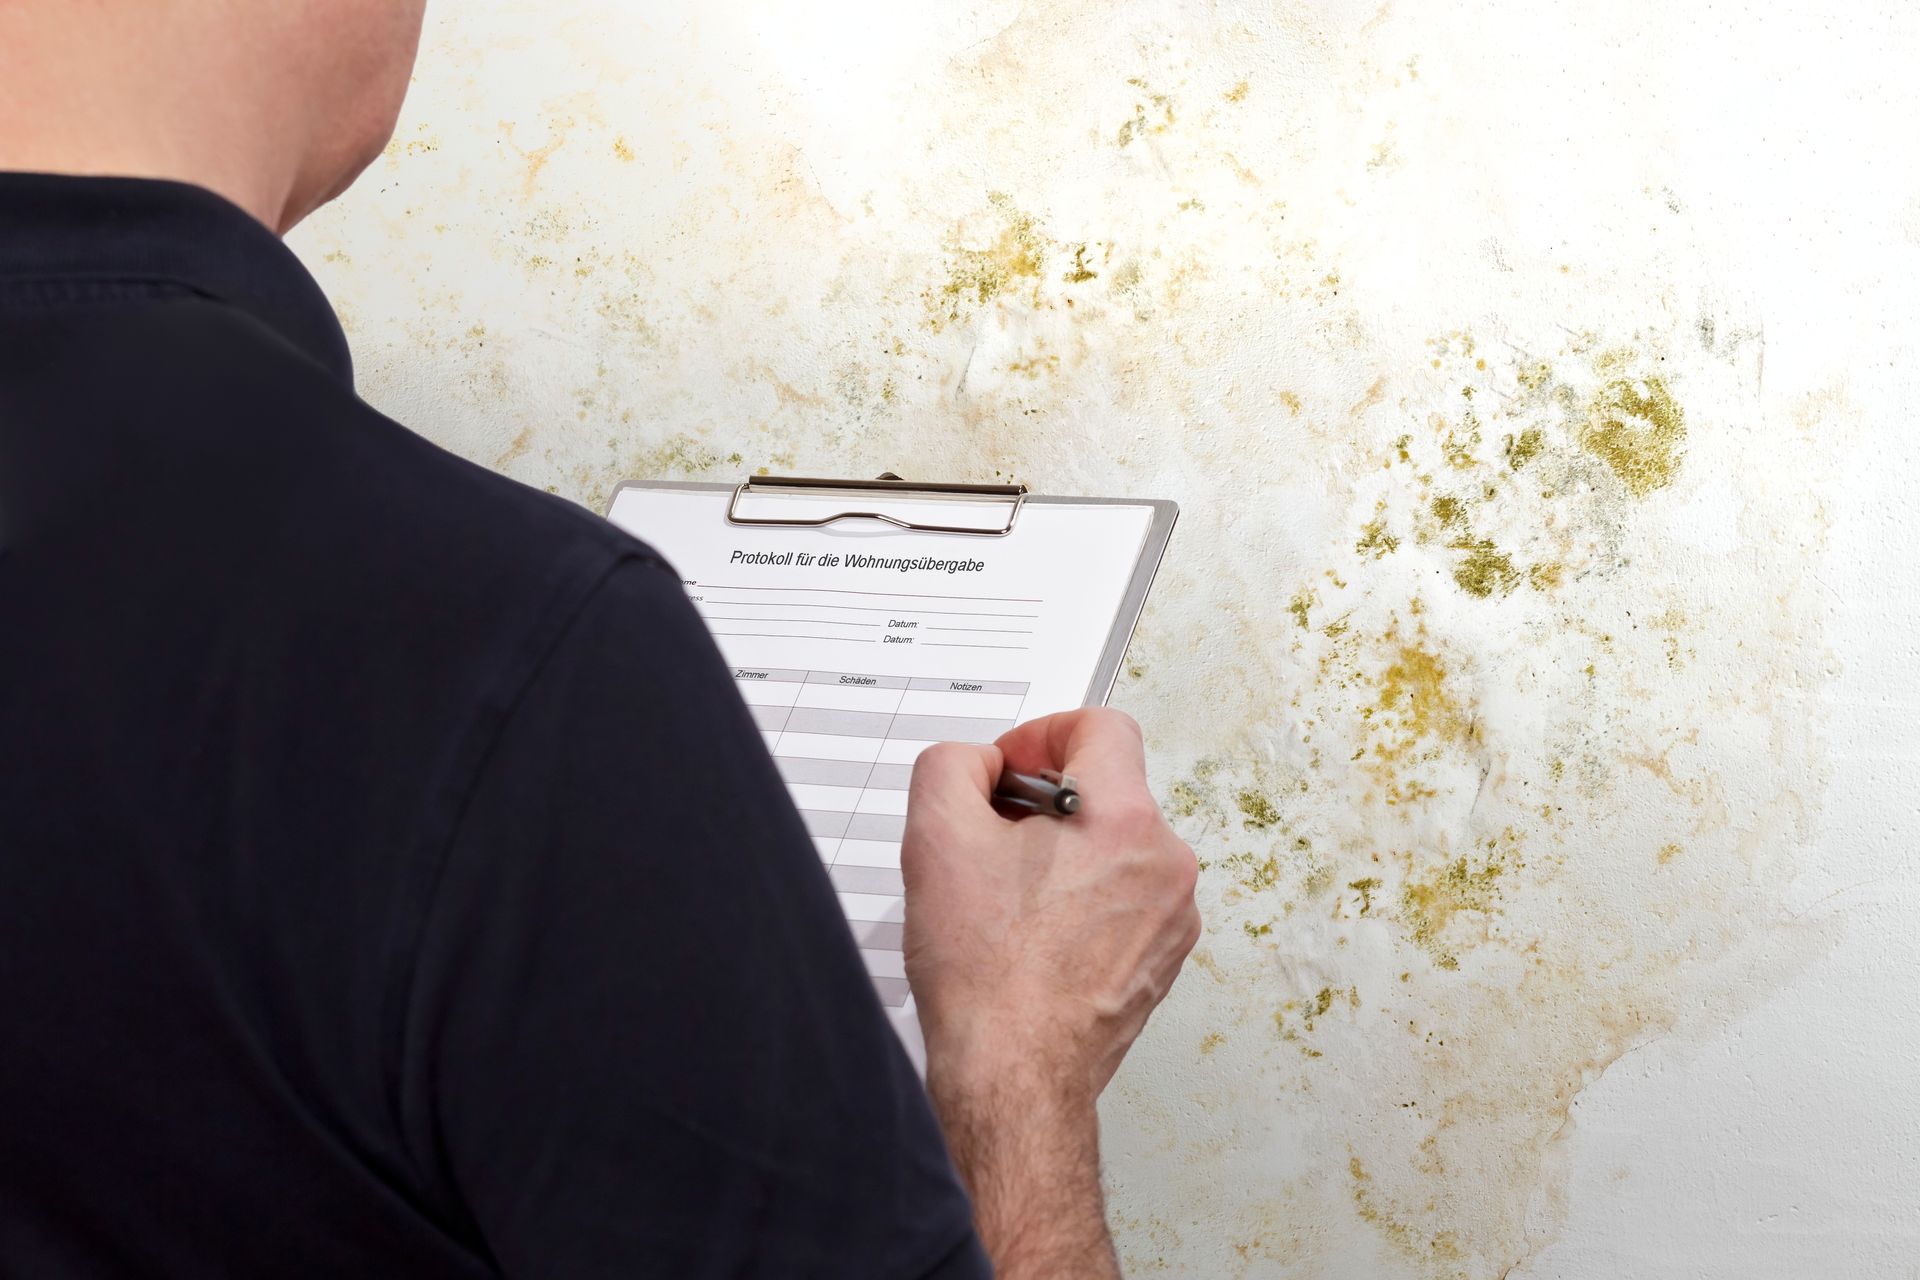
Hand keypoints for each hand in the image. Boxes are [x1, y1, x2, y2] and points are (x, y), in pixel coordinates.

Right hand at [901, 709, 1199, 1278]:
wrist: (1014, 1078)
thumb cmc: (987, 977)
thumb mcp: (937, 836)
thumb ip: (953, 765)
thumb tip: (981, 764)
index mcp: (1126, 822)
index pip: (1101, 727)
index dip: (1042, 735)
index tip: (1007, 771)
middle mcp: (1166, 866)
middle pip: (1106, 791)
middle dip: (1043, 804)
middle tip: (991, 840)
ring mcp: (1171, 920)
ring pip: (1113, 849)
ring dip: (1061, 857)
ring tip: (1007, 899)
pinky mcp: (1159, 962)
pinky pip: (1121, 901)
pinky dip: (1079, 904)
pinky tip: (1031, 938)